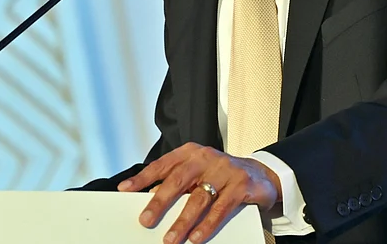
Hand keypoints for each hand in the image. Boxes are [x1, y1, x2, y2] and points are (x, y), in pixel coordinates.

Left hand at [118, 142, 281, 243]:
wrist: (261, 174)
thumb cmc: (221, 175)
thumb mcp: (198, 174)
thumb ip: (178, 183)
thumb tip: (152, 197)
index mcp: (191, 152)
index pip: (163, 164)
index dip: (143, 177)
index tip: (126, 189)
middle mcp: (207, 158)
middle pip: (179, 180)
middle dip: (160, 202)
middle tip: (146, 220)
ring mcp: (225, 170)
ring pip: (199, 198)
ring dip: (183, 221)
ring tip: (171, 238)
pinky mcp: (241, 184)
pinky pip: (221, 207)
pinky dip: (207, 224)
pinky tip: (197, 236)